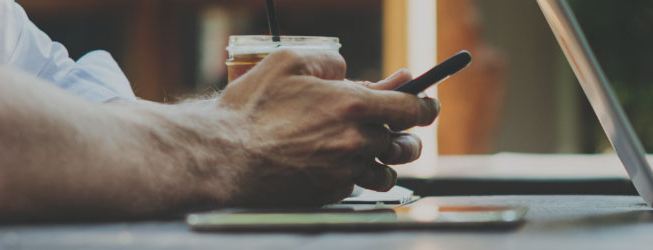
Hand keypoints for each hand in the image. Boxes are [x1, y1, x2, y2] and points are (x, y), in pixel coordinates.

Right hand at [214, 49, 437, 206]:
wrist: (223, 155)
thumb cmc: (252, 107)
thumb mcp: (290, 62)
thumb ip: (329, 61)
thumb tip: (349, 72)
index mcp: (354, 106)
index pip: (412, 109)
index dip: (426, 105)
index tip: (429, 103)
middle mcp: (356, 142)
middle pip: (404, 143)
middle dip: (405, 134)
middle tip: (397, 127)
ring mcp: (344, 172)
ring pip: (386, 172)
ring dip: (386, 160)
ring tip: (372, 149)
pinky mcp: (329, 193)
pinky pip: (357, 186)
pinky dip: (356, 175)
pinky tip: (339, 163)